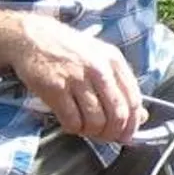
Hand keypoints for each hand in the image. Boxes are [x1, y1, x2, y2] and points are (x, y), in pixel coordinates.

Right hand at [11, 15, 143, 142]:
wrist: (31, 36)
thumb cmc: (68, 50)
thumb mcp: (100, 59)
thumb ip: (121, 86)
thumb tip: (141, 116)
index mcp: (113, 60)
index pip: (133, 100)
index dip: (132, 124)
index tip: (127, 136)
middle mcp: (98, 68)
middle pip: (116, 114)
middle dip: (112, 133)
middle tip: (105, 137)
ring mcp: (76, 77)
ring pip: (95, 121)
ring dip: (92, 132)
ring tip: (85, 129)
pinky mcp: (54, 87)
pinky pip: (72, 120)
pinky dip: (74, 128)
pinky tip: (71, 124)